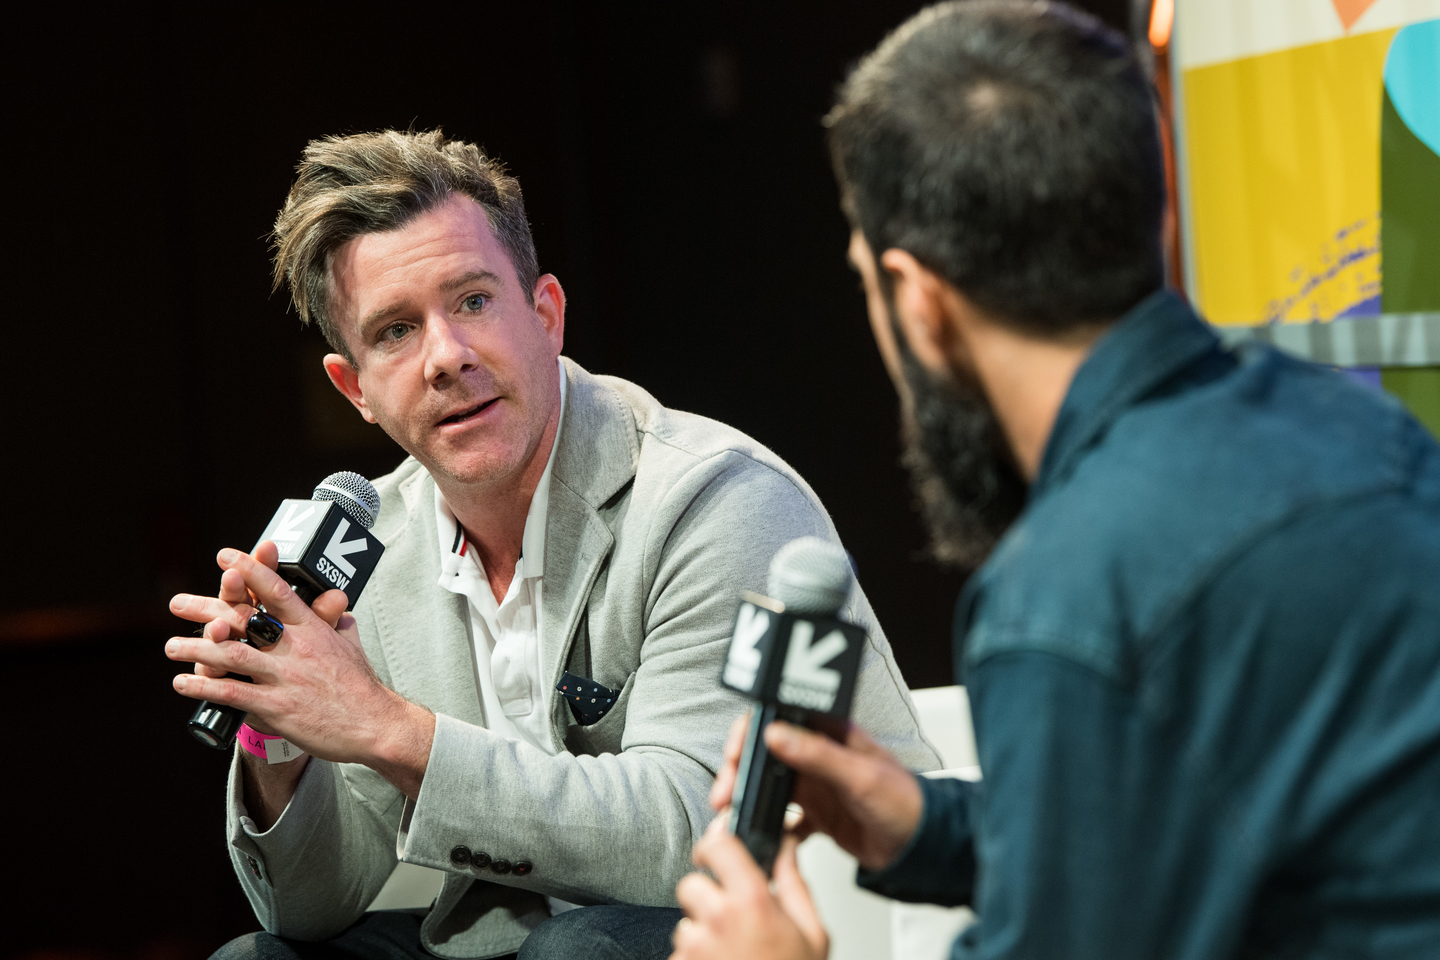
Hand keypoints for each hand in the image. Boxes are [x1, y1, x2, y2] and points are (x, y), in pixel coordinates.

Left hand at [165, 544, 433, 795]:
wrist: (375, 725)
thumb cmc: (363, 687)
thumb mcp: (352, 646)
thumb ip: (338, 625)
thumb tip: (337, 608)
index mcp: (314, 629)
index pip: (277, 592)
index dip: (250, 571)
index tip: (226, 556)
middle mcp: (296, 648)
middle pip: (243, 620)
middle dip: (206, 609)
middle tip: (177, 602)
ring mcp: (285, 677)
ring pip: (229, 655)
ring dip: (194, 649)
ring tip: (170, 647)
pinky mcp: (277, 707)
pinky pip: (231, 693)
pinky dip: (202, 687)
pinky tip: (181, 683)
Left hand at [671, 820, 826, 959]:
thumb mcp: (812, 933)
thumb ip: (793, 883)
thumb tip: (786, 847)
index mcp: (752, 901)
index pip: (717, 846)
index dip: (716, 844)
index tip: (719, 852)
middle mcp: (718, 920)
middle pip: (691, 884)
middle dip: (707, 897)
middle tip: (732, 918)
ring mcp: (696, 949)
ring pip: (685, 924)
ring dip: (702, 934)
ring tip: (732, 956)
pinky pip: (681, 955)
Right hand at [709, 713, 922, 871]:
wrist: (925, 847)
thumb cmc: (907, 802)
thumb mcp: (861, 776)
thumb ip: (818, 755)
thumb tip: (776, 734)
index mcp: (831, 734)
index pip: (781, 718)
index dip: (751, 731)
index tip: (735, 751)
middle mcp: (819, 756)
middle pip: (766, 753)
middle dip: (740, 770)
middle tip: (726, 791)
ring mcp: (817, 785)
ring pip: (769, 785)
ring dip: (749, 796)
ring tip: (734, 812)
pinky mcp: (818, 814)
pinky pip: (784, 818)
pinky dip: (770, 827)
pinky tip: (764, 835)